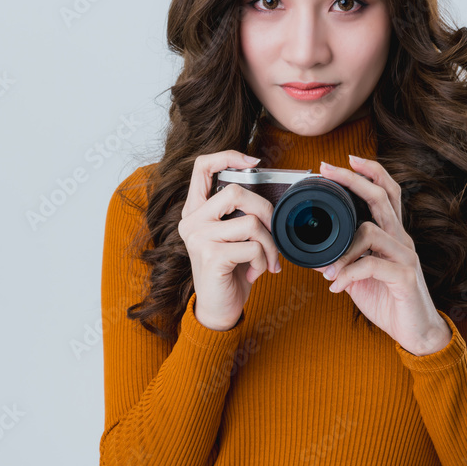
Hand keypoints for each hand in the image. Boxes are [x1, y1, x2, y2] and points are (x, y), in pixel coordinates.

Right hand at [177, 151, 282, 330]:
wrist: (219, 309)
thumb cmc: (230, 270)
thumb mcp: (232, 236)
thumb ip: (239, 213)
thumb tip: (270, 193)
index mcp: (195, 211)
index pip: (202, 166)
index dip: (228, 156)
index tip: (254, 161)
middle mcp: (191, 221)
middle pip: (236, 192)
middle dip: (266, 211)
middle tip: (274, 231)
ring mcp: (199, 238)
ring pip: (251, 222)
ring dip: (270, 244)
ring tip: (268, 259)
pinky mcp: (212, 256)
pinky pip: (253, 247)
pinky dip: (264, 260)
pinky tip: (257, 272)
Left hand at [313, 156, 451, 355]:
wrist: (416, 333)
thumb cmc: (388, 300)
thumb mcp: (359, 277)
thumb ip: (341, 261)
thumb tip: (313, 254)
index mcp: (392, 235)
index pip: (386, 193)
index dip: (369, 172)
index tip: (345, 160)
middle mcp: (401, 239)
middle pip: (382, 197)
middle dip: (354, 179)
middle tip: (328, 169)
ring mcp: (406, 256)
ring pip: (370, 231)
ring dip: (341, 250)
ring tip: (327, 271)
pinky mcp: (405, 276)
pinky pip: (371, 265)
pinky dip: (347, 274)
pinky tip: (336, 288)